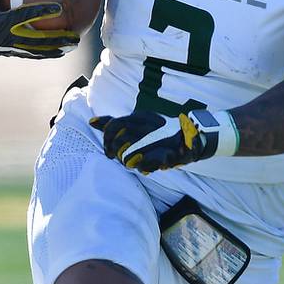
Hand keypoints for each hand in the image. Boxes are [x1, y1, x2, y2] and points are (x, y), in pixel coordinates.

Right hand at [0, 0, 76, 58]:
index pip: (24, 16)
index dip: (42, 12)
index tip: (59, 7)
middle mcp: (5, 38)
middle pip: (36, 40)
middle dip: (56, 39)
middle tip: (75, 36)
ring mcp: (8, 48)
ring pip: (35, 50)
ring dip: (55, 49)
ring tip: (73, 45)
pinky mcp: (9, 53)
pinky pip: (30, 53)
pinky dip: (45, 52)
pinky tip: (60, 49)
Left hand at [90, 108, 234, 172]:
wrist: (191, 139)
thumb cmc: (159, 133)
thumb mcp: (138, 124)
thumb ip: (115, 123)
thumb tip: (92, 121)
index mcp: (142, 116)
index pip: (115, 125)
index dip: (107, 139)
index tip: (107, 148)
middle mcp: (149, 126)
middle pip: (120, 139)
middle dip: (113, 150)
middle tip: (113, 157)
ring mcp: (158, 140)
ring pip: (129, 153)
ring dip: (126, 160)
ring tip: (129, 162)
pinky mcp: (167, 154)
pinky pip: (145, 163)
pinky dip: (141, 166)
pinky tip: (141, 166)